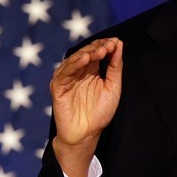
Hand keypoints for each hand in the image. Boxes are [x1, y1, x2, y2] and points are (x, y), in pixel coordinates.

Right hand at [49, 37, 122, 176]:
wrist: (86, 134)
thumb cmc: (99, 113)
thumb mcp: (112, 87)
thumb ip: (115, 67)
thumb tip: (119, 44)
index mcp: (90, 70)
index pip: (96, 52)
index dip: (105, 45)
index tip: (115, 41)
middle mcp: (77, 72)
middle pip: (85, 53)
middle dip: (97, 48)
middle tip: (108, 45)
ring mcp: (66, 79)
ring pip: (74, 60)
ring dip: (87, 54)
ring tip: (100, 51)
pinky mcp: (58, 87)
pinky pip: (64, 73)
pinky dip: (74, 65)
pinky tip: (85, 59)